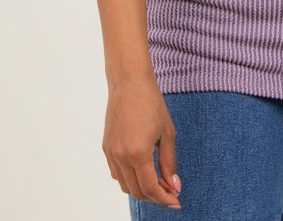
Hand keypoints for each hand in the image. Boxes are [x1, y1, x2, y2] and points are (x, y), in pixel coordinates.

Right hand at [103, 72, 181, 207]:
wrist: (129, 82)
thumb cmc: (151, 103)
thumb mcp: (167, 133)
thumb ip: (169, 162)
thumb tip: (173, 185)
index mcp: (138, 153)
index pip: (150, 188)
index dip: (164, 198)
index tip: (176, 200)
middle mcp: (121, 156)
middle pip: (136, 191)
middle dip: (155, 196)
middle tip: (170, 191)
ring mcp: (111, 153)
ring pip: (125, 185)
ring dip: (141, 188)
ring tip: (158, 180)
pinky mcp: (106, 147)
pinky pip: (116, 173)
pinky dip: (129, 178)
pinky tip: (143, 170)